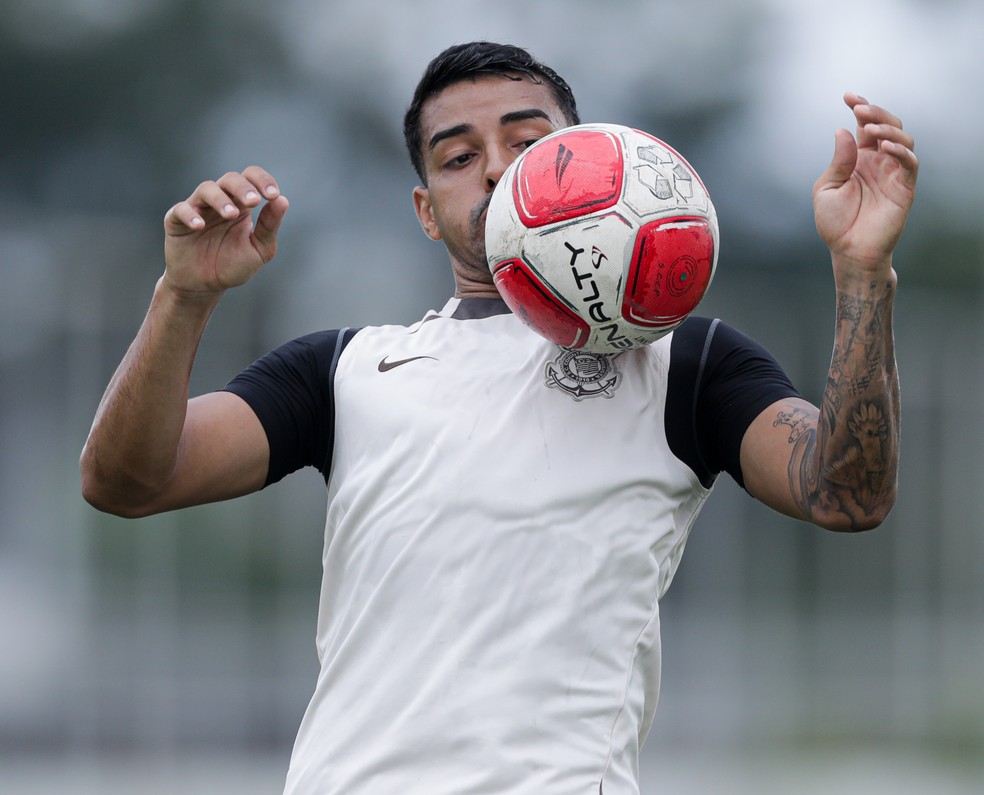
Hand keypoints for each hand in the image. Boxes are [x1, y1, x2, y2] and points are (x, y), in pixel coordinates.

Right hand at [163, 166, 288, 297]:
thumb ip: (269, 226)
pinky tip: (199, 226)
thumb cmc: (233, 265)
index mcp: (242, 204)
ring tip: (232, 214)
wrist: (205, 286)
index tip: (273, 195)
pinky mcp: (176, 220)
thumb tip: (283, 200)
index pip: (251, 178)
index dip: (263, 181)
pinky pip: (180, 210)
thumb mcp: (259, 250)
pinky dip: (190, 215)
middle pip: (230, 179)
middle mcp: (220, 201)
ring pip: (207, 189)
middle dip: (243, 187)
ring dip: (220, 199)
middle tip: (254, 202)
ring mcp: (197, 208)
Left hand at [813, 93, 917, 275]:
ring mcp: (893, 173)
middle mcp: (879, 161)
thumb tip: (843, 131)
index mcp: (859, 158)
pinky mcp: (904, 188)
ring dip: (888, 129)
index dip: (860, 108)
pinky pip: (909, 163)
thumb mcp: (827, 188)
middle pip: (886, 125)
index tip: (848, 95)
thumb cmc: (835, 223)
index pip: (864, 126)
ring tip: (871, 128)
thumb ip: (838, 161)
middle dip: (875, 112)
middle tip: (860, 108)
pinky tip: (886, 146)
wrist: (848, 251)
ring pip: (902, 139)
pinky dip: (901, 151)